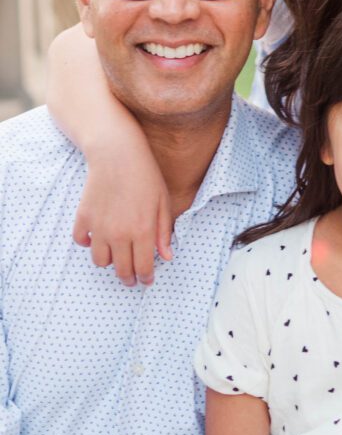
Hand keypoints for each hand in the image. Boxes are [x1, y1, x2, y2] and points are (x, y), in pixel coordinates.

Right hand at [73, 149, 172, 285]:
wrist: (117, 154)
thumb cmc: (145, 175)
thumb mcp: (163, 202)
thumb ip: (164, 232)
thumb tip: (166, 257)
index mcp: (143, 231)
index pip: (143, 268)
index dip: (145, 278)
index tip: (146, 281)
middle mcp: (119, 234)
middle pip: (121, 270)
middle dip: (128, 278)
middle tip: (132, 277)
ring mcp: (99, 227)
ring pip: (100, 261)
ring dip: (109, 261)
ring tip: (116, 254)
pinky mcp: (83, 218)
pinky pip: (81, 242)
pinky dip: (88, 243)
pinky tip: (98, 236)